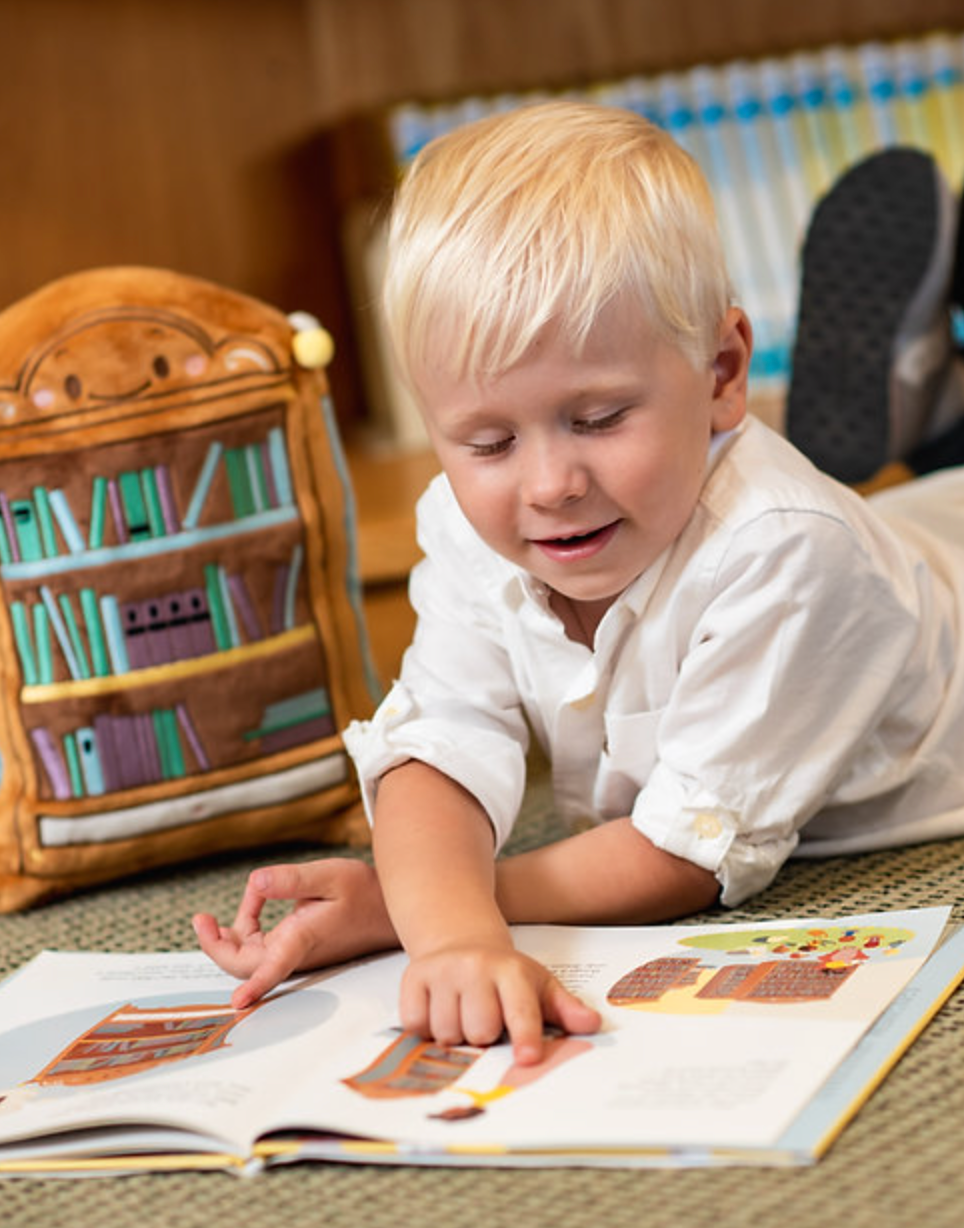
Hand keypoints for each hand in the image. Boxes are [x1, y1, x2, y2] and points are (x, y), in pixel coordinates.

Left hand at [192, 858, 396, 1008]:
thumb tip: (256, 882)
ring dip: (232, 933)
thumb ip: (292, 880)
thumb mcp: (330, 875)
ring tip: (245, 897)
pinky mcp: (292, 949)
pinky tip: (257, 901)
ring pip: (248, 956)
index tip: (238, 1003)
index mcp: (302, 939)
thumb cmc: (363, 893)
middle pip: (243, 963)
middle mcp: (293, 953)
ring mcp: (292, 954)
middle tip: (201, 919)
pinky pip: (259, 946)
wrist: (386, 909)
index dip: (255, 986)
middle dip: (216, 945)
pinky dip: (248, 925)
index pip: (272, 967)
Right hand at [399, 942, 600, 1064]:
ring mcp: (443, 970)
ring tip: (463, 1014)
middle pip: (479, 1030)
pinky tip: (439, 1010)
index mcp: (512, 971)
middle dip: (483, 1037)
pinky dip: (426, 1028)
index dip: (525, 1036)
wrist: (462, 943)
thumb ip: (565, 1009)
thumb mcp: (540, 986)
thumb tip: (592, 1024)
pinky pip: (416, 1025)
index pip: (520, 1010)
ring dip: (455, 1035)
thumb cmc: (504, 976)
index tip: (528, 1058)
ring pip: (446, 1032)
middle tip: (486, 1021)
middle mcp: (476, 967)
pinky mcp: (413, 976)